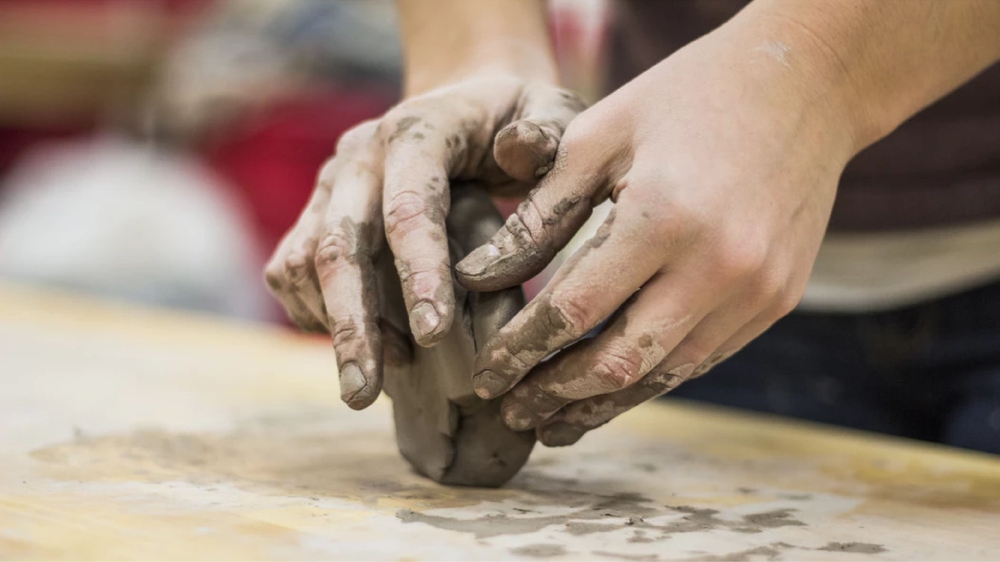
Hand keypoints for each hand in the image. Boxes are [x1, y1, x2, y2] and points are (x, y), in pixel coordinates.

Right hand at [264, 75, 583, 409]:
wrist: (466, 101)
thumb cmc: (518, 117)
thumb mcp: (551, 110)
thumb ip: (546, 132)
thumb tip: (517, 153)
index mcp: (418, 132)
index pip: (409, 206)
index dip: (418, 272)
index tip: (435, 337)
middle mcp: (360, 157)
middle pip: (338, 244)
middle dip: (352, 324)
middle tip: (362, 394)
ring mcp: (330, 185)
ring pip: (304, 262)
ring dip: (333, 326)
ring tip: (372, 382)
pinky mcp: (316, 212)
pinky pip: (292, 269)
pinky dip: (315, 315)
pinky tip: (361, 348)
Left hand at [456, 26, 858, 444]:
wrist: (807, 83)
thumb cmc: (687, 98)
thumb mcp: (599, 135)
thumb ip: (539, 213)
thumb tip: (477, 278)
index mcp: (663, 216)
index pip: (573, 309)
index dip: (520, 350)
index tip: (484, 373)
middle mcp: (718, 266)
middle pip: (618, 361)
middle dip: (555, 394)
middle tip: (511, 411)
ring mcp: (757, 290)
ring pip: (665, 374)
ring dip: (603, 404)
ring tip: (554, 423)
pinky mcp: (778, 300)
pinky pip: (704, 357)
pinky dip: (652, 377)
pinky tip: (615, 388)